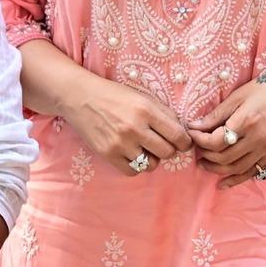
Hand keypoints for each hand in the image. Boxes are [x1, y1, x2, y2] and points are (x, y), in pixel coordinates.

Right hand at [61, 75, 191, 174]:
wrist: (80, 97)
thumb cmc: (114, 95)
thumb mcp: (142, 96)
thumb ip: (163, 113)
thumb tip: (183, 132)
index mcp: (146, 110)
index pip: (178, 135)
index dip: (185, 142)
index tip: (183, 142)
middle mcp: (135, 128)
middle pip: (167, 152)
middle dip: (169, 150)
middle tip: (162, 143)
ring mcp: (120, 143)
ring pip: (151, 165)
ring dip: (152, 158)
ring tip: (144, 148)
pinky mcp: (108, 154)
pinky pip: (132, 171)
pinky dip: (136, 165)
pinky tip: (132, 153)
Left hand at [187, 70, 265, 188]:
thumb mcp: (239, 96)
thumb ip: (217, 114)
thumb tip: (195, 126)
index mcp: (246, 121)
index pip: (216, 140)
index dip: (200, 140)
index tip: (192, 134)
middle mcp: (256, 139)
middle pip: (224, 157)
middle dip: (205, 154)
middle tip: (196, 147)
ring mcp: (265, 149)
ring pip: (235, 168)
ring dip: (216, 169)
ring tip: (204, 163)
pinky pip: (252, 172)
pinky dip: (236, 180)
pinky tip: (222, 183)